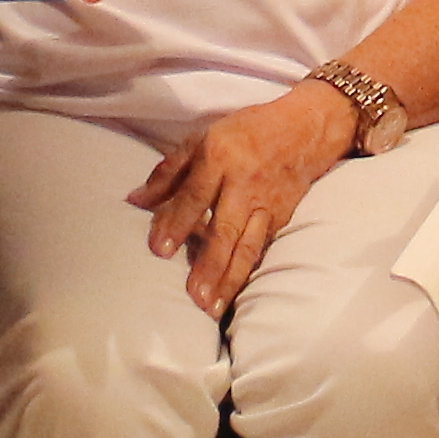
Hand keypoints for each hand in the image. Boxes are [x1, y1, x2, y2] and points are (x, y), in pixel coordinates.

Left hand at [134, 81, 356, 312]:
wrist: (304, 130)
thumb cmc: (245, 132)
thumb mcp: (202, 140)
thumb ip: (168, 173)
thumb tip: (134, 200)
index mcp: (219, 159)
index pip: (194, 197)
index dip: (176, 224)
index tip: (158, 251)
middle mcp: (243, 185)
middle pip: (224, 229)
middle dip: (209, 265)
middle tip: (194, 296)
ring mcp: (265, 205)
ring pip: (247, 247)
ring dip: (229, 279)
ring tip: (213, 307)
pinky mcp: (280, 219)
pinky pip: (262, 249)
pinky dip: (247, 273)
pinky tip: (234, 295)